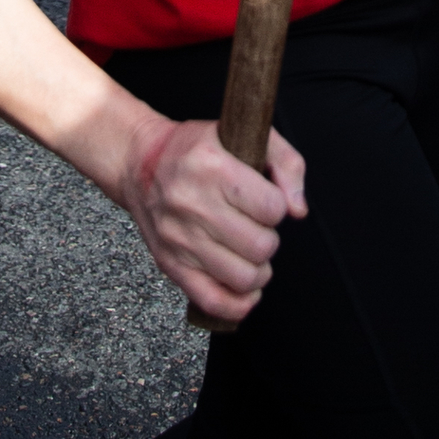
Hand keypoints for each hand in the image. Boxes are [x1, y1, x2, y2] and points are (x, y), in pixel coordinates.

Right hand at [119, 113, 306, 324]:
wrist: (140, 164)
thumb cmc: (194, 149)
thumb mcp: (243, 134)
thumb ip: (285, 163)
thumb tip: (298, 210)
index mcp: (212, 166)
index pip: (272, 207)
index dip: (278, 207)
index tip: (266, 201)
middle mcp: (193, 203)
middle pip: (261, 246)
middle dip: (269, 239)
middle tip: (258, 228)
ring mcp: (180, 238)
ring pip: (243, 278)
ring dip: (258, 270)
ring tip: (251, 254)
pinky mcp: (171, 265)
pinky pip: (213, 301)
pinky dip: (238, 304)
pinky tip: (244, 287)